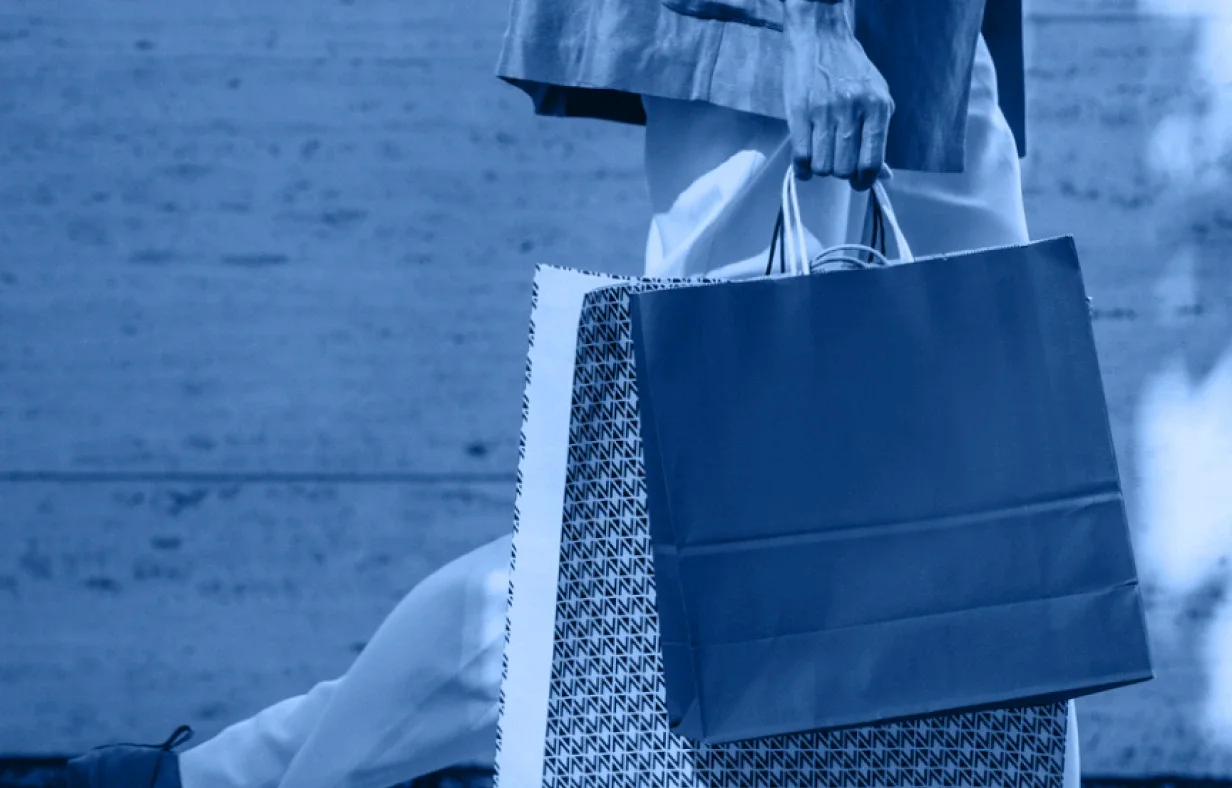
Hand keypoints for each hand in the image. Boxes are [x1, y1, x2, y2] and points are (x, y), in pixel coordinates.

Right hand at [782, 0, 892, 190]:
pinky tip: (804, 166)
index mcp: (877, 107)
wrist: (820, 37)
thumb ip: (879, 136)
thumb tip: (885, 174)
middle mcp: (852, 110)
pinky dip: (802, 169)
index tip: (859, 183)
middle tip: (838, 164)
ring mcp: (823, 112)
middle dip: (842, 173)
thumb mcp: (876, 97)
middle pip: (845, 168)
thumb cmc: (851, 70)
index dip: (865, 181)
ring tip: (822, 158)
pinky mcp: (798, 112)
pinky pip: (801, 155)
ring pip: (823, 165)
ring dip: (822, 169)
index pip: (872, 161)